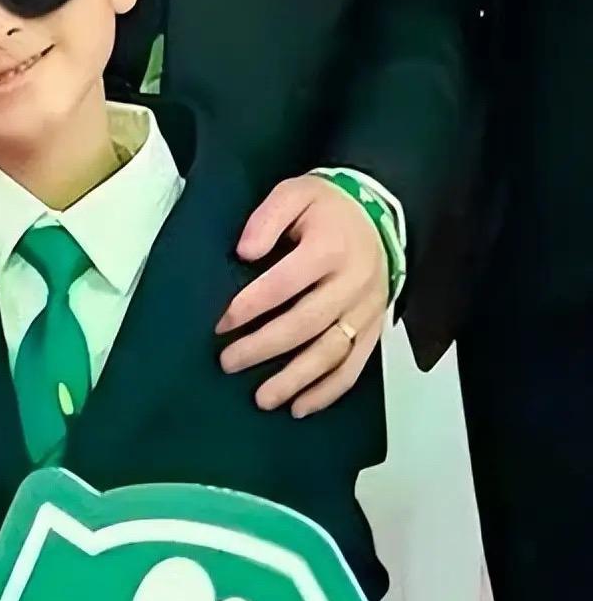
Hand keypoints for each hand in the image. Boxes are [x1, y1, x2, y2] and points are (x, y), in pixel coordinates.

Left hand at [217, 176, 388, 417]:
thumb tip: (244, 252)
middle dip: (264, 347)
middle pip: (306, 323)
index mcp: (331, 247)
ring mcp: (366, 310)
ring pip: (331, 353)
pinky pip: (354, 367)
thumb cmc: (327, 209)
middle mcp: (353, 283)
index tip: (221, 324)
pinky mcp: (373, 329)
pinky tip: (300, 407)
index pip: (286, 283)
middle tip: (228, 362)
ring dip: (295, 380)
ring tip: (262, 398)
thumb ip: (267, 217)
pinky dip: (327, 392)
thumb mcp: (295, 193)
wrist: (380, 215)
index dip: (251, 305)